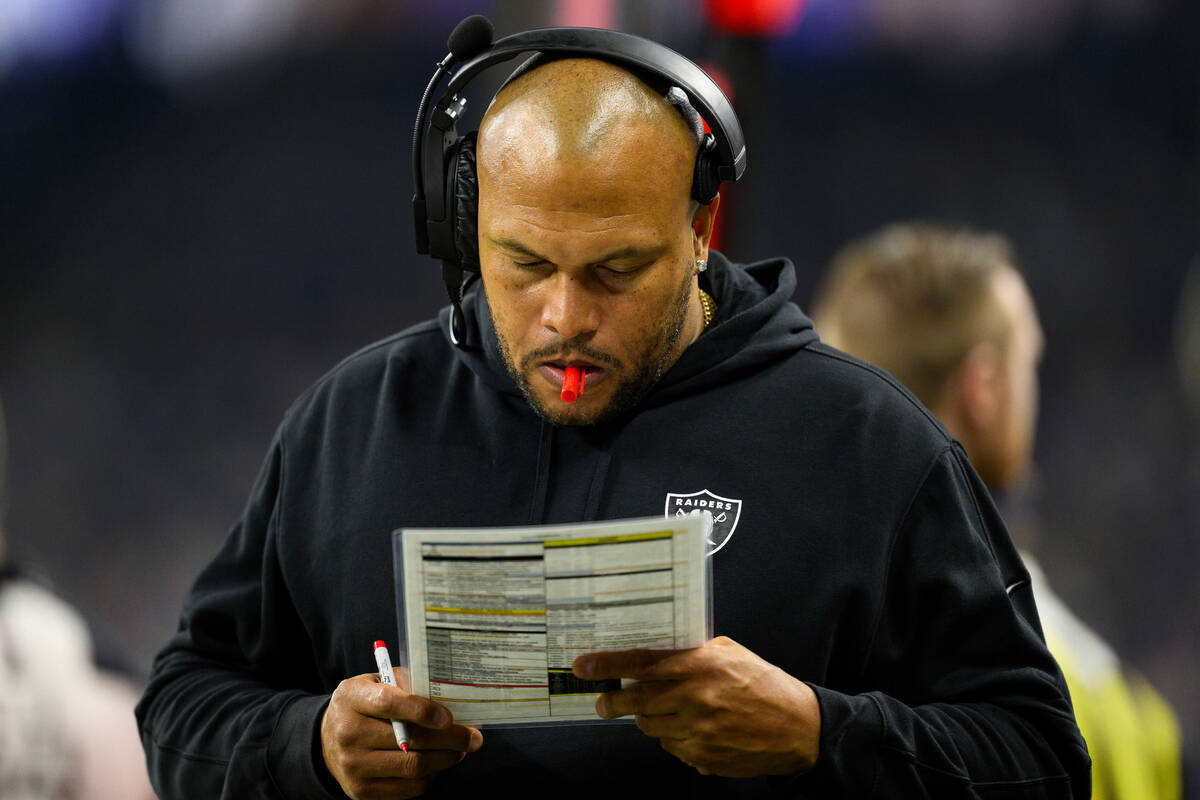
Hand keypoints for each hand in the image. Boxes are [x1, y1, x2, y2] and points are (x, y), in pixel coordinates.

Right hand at [320, 673, 482, 798]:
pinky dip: (430, 777)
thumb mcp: (377, 682)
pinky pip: (407, 788)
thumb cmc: (363, 704)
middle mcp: (349, 733)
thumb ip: (407, 684)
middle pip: (410, 741)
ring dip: (445, 760)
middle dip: (450, 740)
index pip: (390, 704)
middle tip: (473, 738)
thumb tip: (449, 696)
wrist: (327, 739)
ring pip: (413, 767)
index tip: (449, 717)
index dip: (423, 710)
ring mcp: (353, 765)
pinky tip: (438, 764)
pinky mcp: (360, 790)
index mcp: (352, 698)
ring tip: (460, 751)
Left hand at [573, 636, 819, 777]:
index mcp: (701, 665)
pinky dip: (673, 737)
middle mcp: (695, 698)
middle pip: (636, 701)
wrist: (798, 727)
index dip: (608, 665)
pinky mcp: (701, 757)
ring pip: (649, 726)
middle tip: (603, 701)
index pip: (642, 663)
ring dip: (648, 719)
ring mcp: (697, 731)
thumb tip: (652, 650)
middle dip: (612, 701)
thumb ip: (691, 651)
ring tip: (669, 710)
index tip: (584, 666)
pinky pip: (669, 746)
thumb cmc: (763, 685)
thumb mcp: (730, 653)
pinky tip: (694, 728)